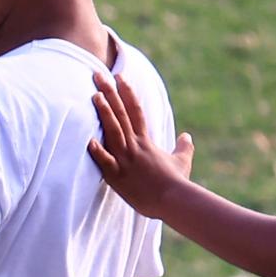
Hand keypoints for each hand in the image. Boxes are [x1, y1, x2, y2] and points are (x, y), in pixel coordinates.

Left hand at [87, 70, 193, 216]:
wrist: (175, 201)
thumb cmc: (178, 182)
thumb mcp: (182, 161)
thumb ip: (184, 146)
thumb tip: (187, 136)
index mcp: (146, 142)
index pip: (136, 111)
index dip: (127, 92)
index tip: (119, 76)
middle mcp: (135, 147)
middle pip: (121, 115)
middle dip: (109, 93)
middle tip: (97, 75)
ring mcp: (126, 161)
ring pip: (114, 133)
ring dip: (104, 114)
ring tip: (94, 96)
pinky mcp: (119, 178)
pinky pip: (106, 163)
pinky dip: (98, 152)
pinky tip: (88, 140)